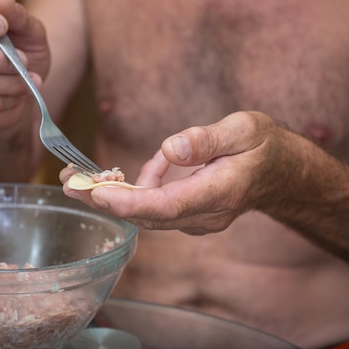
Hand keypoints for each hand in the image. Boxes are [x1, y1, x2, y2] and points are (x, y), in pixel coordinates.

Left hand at [62, 111, 290, 234]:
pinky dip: (132, 193)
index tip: (97, 194)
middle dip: (105, 200)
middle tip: (68, 183)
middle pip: (148, 215)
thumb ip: (208, 140)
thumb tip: (171, 149)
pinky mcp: (189, 216)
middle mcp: (206, 214)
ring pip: (146, 214)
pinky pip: (153, 209)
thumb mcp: (244, 128)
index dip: (131, 203)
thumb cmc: (264, 146)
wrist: (280, 173)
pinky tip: (132, 173)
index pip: (169, 205)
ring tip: (79, 177)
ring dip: (112, 198)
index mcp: (221, 191)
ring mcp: (197, 219)